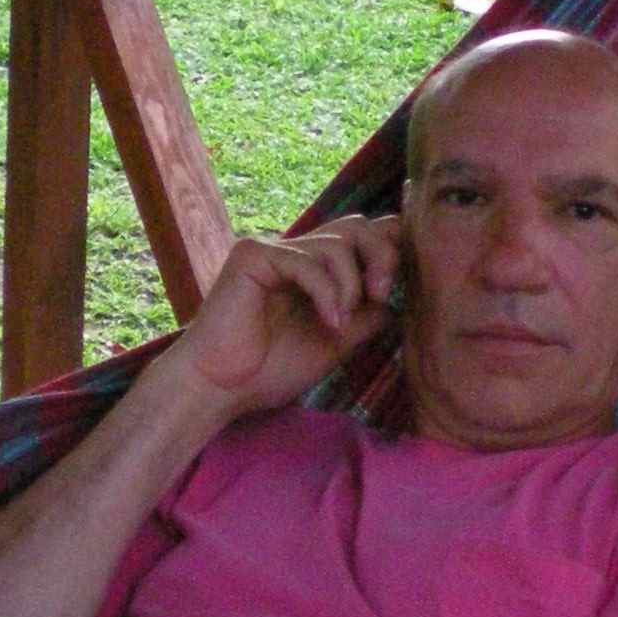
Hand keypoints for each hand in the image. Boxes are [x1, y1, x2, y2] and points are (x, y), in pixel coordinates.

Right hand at [161, 214, 401, 419]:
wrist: (220, 391)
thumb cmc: (269, 372)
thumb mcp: (335, 343)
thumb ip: (365, 317)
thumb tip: (397, 298)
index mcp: (314, 270)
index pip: (362, 238)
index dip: (390, 250)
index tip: (395, 290)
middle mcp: (294, 252)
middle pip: (358, 225)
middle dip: (382, 255)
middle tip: (382, 293)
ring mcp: (272, 250)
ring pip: (337, 242)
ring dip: (351, 284)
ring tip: (341, 324)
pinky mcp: (253, 255)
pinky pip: (307, 261)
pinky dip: (327, 292)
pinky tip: (329, 322)